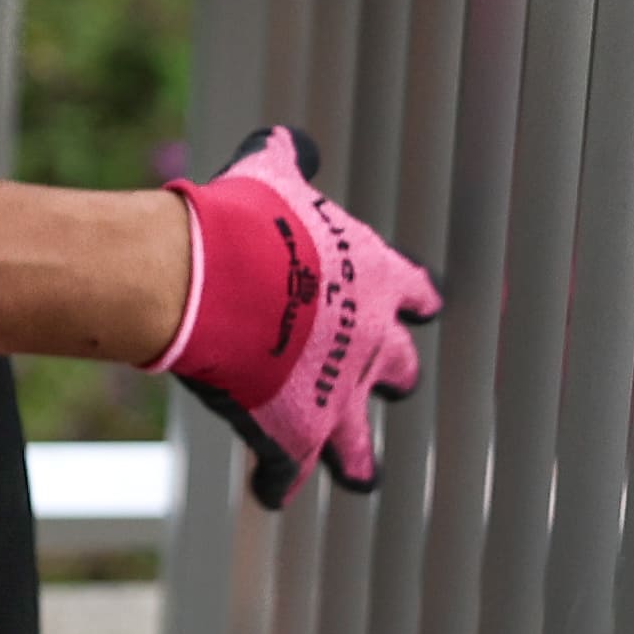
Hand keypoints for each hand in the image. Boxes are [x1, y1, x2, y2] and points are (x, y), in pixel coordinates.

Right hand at [161, 125, 441, 506]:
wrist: (208, 280)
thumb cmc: (241, 222)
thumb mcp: (271, 174)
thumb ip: (291, 160)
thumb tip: (295, 141)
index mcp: (373, 280)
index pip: (415, 293)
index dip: (415, 300)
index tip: (424, 308)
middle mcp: (368, 344)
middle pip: (398, 368)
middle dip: (390, 375)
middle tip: (390, 382)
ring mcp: (334, 397)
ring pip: (357, 442)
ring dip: (356, 457)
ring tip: (364, 475)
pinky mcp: (293, 437)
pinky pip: (289, 475)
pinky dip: (277, 485)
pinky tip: (271, 492)